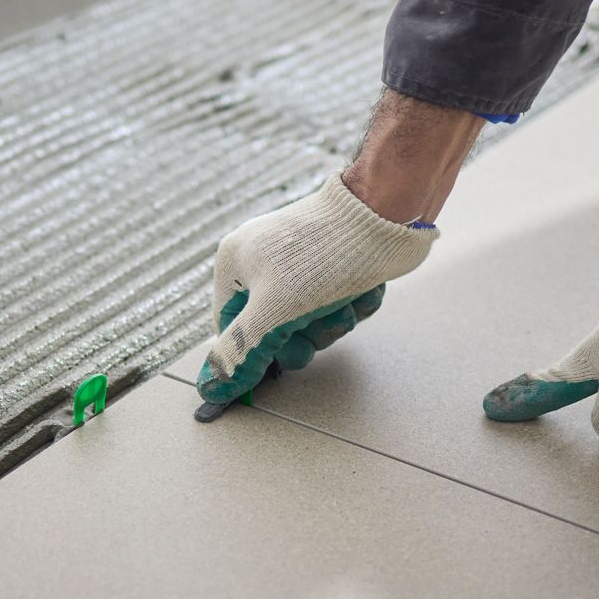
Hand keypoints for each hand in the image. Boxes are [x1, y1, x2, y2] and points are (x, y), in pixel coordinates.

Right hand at [198, 176, 435, 404]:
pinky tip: (363, 287)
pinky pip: (336, 306)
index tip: (275, 368)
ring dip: (334, 322)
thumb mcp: (273, 311)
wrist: (387, 209)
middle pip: (273, 333)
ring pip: (310, 324)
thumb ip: (241, 353)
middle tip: (317, 324)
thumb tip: (211, 388)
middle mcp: (262, 262)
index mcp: (234, 265)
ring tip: (346, 298)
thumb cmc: (325, 256)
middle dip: (305, 336)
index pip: (230, 331)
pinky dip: (353, 305)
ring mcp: (299, 263)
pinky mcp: (333, 266)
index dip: (253, 356)